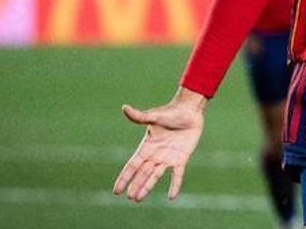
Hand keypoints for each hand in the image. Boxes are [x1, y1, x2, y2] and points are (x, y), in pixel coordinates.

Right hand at [113, 88, 206, 202]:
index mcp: (147, 146)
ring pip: (155, 176)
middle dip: (136, 185)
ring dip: (147, 187)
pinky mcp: (181, 158)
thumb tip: (124, 108)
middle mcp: (155, 154)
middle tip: (130, 197)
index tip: (116, 190)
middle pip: (142, 173)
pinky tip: (172, 196)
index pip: (132, 165)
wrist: (189, 111)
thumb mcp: (154, 116)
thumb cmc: (171, 112)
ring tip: (138, 198)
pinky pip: (177, 175)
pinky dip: (175, 185)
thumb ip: (139, 116)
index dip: (124, 177)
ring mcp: (168, 158)